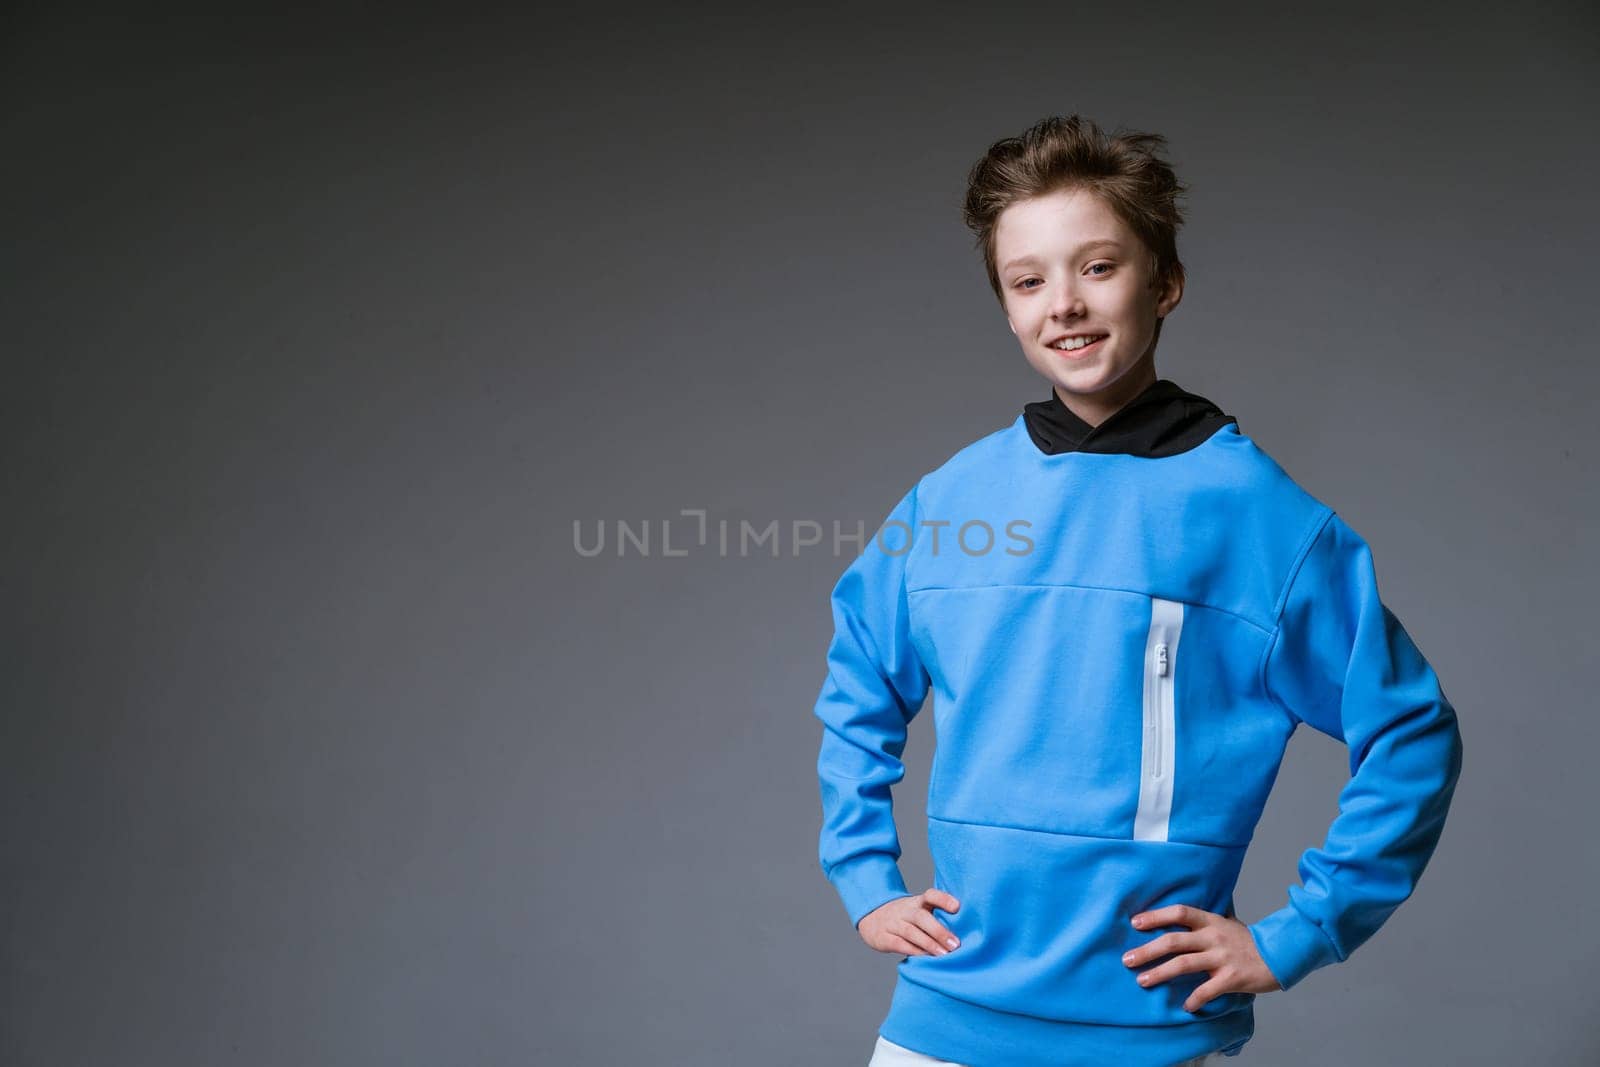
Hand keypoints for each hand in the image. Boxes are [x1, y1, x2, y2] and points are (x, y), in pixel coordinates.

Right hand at [857, 889, 962, 957]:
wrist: (871, 917)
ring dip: (929, 944)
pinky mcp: (884, 937)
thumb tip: (968, 931)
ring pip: (911, 932)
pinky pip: (899, 944)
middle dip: (939, 931)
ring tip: (944, 955)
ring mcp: (893, 923)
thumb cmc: (906, 918)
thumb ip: (938, 917)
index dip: (943, 899)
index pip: (930, 895)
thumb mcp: (919, 911)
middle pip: (921, 917)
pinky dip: (913, 951)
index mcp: (917, 902)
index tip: (957, 907)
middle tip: (955, 944)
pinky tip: (925, 959)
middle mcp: (905, 910)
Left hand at [1123, 904, 1283, 1011]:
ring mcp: (1223, 957)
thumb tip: (1178, 916)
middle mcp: (1214, 937)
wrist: (1281, 955)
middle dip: (1147, 950)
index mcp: (1211, 921)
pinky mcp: (1233, 977)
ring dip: (1160, 973)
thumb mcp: (1226, 923)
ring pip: (1185, 964)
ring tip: (1142, 981)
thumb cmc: (1248, 941)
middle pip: (1174, 941)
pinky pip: (1209, 990)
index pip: (1179, 912)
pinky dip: (1196, 999)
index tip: (1135, 923)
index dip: (1156, 916)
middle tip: (1127, 960)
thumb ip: (1203, 922)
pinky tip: (1186, 1007)